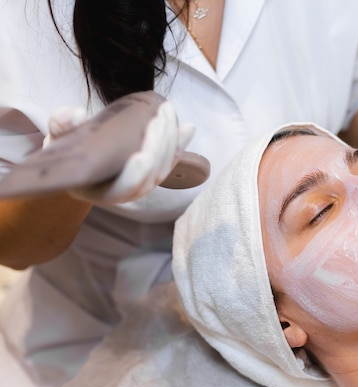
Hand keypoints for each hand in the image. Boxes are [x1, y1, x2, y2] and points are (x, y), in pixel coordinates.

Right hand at [45, 101, 195, 203]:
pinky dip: (182, 143)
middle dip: (159, 147)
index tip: (141, 155)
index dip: (135, 175)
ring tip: (167, 112)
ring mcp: (144, 182)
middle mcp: (127, 191)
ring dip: (171, 140)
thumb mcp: (57, 139)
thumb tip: (73, 114)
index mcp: (101, 190)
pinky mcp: (156, 170)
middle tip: (158, 119)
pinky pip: (173, 159)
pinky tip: (188, 127)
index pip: (123, 189)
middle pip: (151, 175)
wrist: (81, 155)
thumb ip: (62, 127)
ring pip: (165, 166)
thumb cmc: (67, 150)